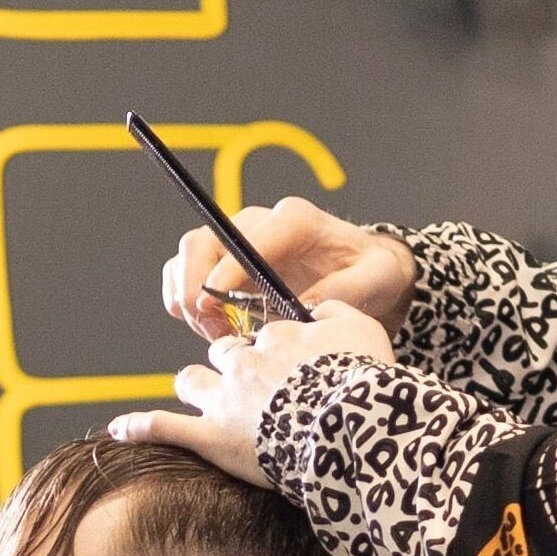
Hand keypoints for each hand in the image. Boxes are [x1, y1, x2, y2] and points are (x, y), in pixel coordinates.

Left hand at [110, 302, 394, 484]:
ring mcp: (224, 399)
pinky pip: (163, 427)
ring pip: (192, 381)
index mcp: (277, 335)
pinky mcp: (210, 437)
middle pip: (223, 353)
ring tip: (202, 398)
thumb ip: (336, 312)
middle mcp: (244, 361)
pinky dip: (140, 426)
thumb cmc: (364, 381)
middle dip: (229, 365)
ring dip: (196, 387)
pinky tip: (120, 429)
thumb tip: (318, 311)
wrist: (352, 428)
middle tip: (250, 386)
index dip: (273, 352)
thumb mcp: (364, 329)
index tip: (286, 365)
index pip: (263, 335)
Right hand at [163, 197, 415, 342]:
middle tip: (214, 330)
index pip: (246, 239)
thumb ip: (343, 292)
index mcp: (294, 221)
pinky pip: (182, 273)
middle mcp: (258, 223)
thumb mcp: (374, 279)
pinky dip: (182, 302)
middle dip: (195, 288)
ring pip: (187, 257)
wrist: (364, 269)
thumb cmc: (369, 271)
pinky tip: (209, 327)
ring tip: (215, 334)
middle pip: (202, 242)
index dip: (224, 273)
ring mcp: (236, 242)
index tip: (216, 307)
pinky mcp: (224, 262)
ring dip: (186, 299)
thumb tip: (302, 310)